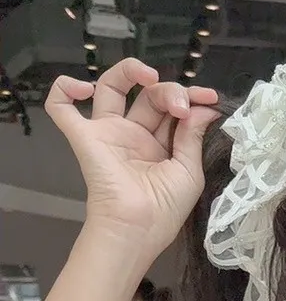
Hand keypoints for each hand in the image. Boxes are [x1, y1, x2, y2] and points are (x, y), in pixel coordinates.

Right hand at [45, 58, 220, 257]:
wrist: (137, 229)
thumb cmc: (165, 210)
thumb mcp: (189, 172)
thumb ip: (193, 137)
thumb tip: (203, 108)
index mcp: (159, 145)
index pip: (172, 110)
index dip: (191, 99)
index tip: (210, 98)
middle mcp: (134, 135)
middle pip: (149, 96)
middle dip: (170, 91)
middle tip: (182, 104)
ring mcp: (108, 133)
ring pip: (111, 87)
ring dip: (129, 71)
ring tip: (150, 77)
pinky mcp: (84, 137)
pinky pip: (61, 108)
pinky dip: (63, 88)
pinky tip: (84, 87)